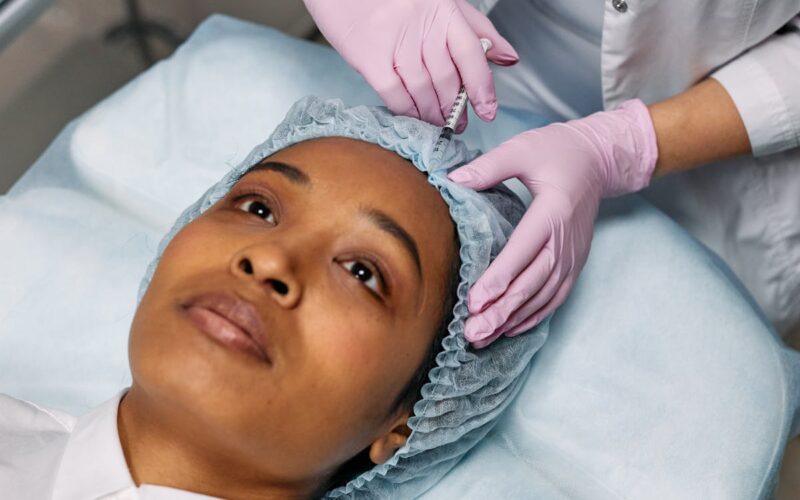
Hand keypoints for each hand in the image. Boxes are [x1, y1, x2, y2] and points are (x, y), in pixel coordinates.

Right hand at [302, 0, 518, 130]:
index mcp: (443, 10)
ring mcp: (395, 43)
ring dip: (432, 115)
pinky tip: (412, 116)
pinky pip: (395, 94)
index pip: (472, 55)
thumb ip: (476, 29)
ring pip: (423, 91)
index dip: (482, 88)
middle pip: (447, 79)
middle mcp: (422, 27)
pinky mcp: (369, 57)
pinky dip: (407, 111)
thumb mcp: (441, 1)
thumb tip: (509, 57)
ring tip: (436, 123)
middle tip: (457, 124)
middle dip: (455, 108)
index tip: (487, 111)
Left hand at [448, 99, 657, 347]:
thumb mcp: (522, 149)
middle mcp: (565, 240)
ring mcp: (572, 255)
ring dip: (513, 320)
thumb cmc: (558, 151)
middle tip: (472, 333)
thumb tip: (452, 179)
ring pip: (542, 297)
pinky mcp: (574, 262)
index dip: (498, 279)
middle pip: (531, 284)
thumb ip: (489, 167)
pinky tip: (510, 329)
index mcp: (552, 212)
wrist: (599, 159)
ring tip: (483, 338)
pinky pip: (554, 297)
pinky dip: (533, 316)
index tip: (474, 302)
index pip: (522, 252)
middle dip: (501, 311)